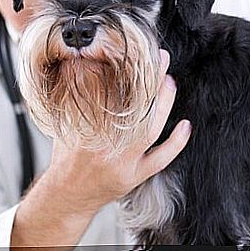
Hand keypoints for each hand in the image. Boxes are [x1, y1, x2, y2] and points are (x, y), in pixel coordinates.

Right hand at [11, 49, 190, 246]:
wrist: (66, 196)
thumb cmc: (65, 160)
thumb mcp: (64, 127)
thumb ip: (74, 103)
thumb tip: (83, 70)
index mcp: (83, 131)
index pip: (103, 93)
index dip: (115, 71)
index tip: (125, 53)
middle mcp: (104, 146)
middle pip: (131, 106)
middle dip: (146, 79)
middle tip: (157, 57)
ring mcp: (122, 162)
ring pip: (149, 129)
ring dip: (163, 103)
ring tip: (168, 81)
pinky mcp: (134, 176)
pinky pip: (159, 159)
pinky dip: (175, 143)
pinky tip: (185, 125)